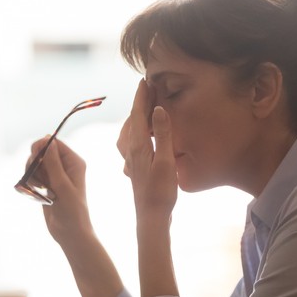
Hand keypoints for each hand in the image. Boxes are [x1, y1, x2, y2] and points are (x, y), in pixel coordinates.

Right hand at [26, 138, 93, 246]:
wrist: (70, 233)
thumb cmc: (72, 211)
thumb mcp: (62, 186)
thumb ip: (54, 163)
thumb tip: (48, 141)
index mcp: (74, 162)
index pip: (54, 143)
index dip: (42, 146)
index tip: (35, 158)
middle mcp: (65, 166)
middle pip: (41, 151)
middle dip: (35, 162)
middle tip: (37, 178)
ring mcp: (54, 175)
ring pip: (35, 164)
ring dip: (32, 174)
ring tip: (39, 189)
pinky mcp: (46, 184)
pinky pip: (33, 175)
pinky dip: (30, 182)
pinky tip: (36, 193)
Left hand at [117, 79, 177, 221]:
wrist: (150, 216)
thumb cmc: (161, 192)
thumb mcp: (166, 161)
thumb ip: (163, 134)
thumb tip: (158, 109)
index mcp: (138, 145)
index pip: (138, 113)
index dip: (141, 96)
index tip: (144, 80)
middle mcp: (130, 149)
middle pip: (133, 119)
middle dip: (140, 102)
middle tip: (149, 88)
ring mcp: (131, 158)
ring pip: (130, 130)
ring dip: (138, 116)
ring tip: (147, 106)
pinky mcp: (134, 166)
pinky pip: (132, 140)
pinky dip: (138, 129)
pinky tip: (143, 133)